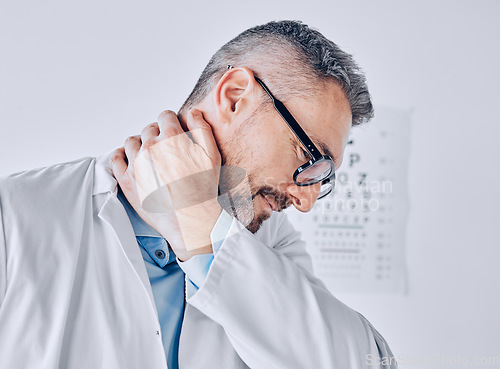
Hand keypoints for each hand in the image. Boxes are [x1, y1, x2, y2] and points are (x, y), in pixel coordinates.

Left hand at [110, 109, 222, 260]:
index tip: (172, 130)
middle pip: (148, 129)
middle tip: (163, 146)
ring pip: (131, 142)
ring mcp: (136, 163)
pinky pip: (115, 159)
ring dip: (140, 143)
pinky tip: (128, 159)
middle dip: (157, 134)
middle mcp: (151, 147)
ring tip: (147, 153)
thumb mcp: (212, 155)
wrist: (190, 220)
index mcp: (171, 137)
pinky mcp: (126, 180)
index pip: (165, 116)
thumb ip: (202, 129)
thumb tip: (193, 113)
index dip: (171, 122)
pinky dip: (121, 156)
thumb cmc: (203, 190)